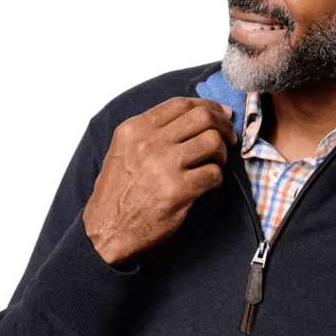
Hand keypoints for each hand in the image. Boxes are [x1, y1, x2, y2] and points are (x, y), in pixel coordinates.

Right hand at [82, 97, 237, 265]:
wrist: (106, 231)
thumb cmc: (119, 192)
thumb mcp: (123, 150)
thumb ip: (152, 132)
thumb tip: (193, 116)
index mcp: (135, 129)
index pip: (181, 104)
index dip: (208, 105)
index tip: (222, 113)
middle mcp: (149, 143)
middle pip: (202, 118)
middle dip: (223, 126)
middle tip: (229, 138)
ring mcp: (164, 165)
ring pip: (213, 142)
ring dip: (221, 153)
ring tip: (215, 164)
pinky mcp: (178, 190)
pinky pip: (214, 173)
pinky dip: (218, 179)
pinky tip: (210, 186)